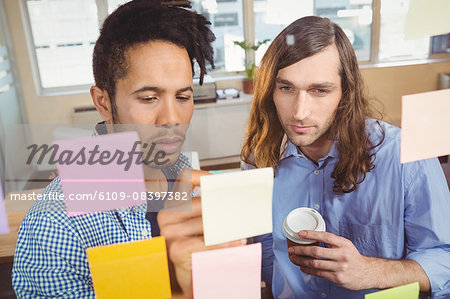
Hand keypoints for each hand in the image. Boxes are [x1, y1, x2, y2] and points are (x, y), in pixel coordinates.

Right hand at [158, 169, 245, 297]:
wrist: (191, 277)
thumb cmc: (199, 248)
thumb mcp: (203, 223)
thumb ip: (209, 206)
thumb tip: (230, 192)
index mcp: (171, 204)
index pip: (185, 179)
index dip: (202, 177)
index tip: (218, 181)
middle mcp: (166, 216)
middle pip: (202, 203)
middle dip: (224, 209)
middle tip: (241, 213)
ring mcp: (169, 232)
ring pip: (207, 223)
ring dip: (228, 228)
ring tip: (241, 231)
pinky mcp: (176, 248)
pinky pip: (206, 242)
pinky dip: (224, 243)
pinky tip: (236, 243)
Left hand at [288, 230, 372, 289]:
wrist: (367, 273)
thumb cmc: (353, 257)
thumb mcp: (346, 245)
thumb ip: (332, 241)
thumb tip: (312, 237)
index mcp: (344, 244)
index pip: (325, 236)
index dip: (311, 234)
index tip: (300, 234)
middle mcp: (342, 255)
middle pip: (316, 251)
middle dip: (301, 250)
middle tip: (292, 249)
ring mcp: (339, 268)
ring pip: (315, 264)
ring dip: (301, 261)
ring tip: (293, 258)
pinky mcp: (337, 278)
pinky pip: (319, 273)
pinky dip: (308, 270)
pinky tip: (302, 267)